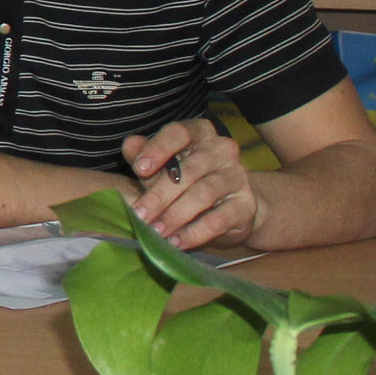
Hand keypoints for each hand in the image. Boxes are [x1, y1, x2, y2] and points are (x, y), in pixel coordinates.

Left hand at [121, 118, 260, 251]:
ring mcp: (237, 175)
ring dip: (175, 216)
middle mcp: (222, 149)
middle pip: (188, 170)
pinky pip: (219, 219)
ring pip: (203, 194)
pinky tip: (177, 242)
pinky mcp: (246, 204)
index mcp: (199, 132)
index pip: (179, 132)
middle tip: (140, 216)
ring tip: (156, 232)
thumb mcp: (159, 167)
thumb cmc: (184, 182)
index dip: (158, 149)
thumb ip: (142, 155)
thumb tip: (129, 144)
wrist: (226, 210)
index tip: (139, 169)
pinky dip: (195, 232)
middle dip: (159, 195)